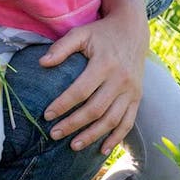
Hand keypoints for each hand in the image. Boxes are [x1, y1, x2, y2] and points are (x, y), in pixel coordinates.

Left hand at [39, 0, 148, 151]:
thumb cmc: (102, 32)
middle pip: (95, 109)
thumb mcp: (82, 33)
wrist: (133, 30)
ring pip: (111, 120)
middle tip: (53, 134)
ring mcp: (131, 90)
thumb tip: (42, 63)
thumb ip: (62, 47)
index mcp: (105, 64)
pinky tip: (102, 149)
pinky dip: (116, 138)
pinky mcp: (137, 97)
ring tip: (73, 145)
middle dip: (73, 124)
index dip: (63, 105)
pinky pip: (128, 122)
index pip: (80, 91)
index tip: (46, 115)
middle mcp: (120, 79)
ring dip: (92, 136)